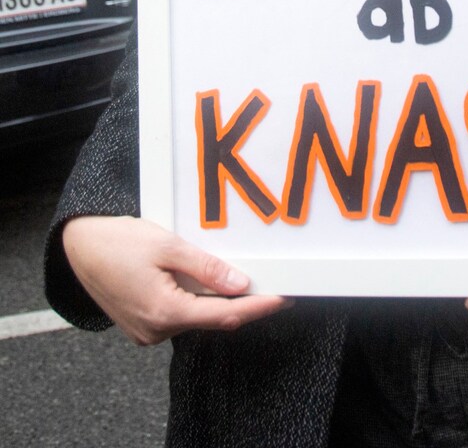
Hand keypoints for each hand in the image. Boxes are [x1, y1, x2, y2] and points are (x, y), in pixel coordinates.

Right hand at [62, 216, 291, 345]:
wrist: (79, 246)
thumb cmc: (118, 241)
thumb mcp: (168, 246)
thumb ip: (205, 268)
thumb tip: (239, 284)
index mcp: (165, 311)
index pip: (225, 316)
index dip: (257, 307)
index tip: (283, 298)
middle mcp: (156, 330)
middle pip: (212, 319)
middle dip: (240, 301)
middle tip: (268, 280)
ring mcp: (148, 332)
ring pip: (195, 317)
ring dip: (215, 299)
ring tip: (234, 275)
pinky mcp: (142, 326)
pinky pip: (179, 316)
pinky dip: (195, 300)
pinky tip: (202, 281)